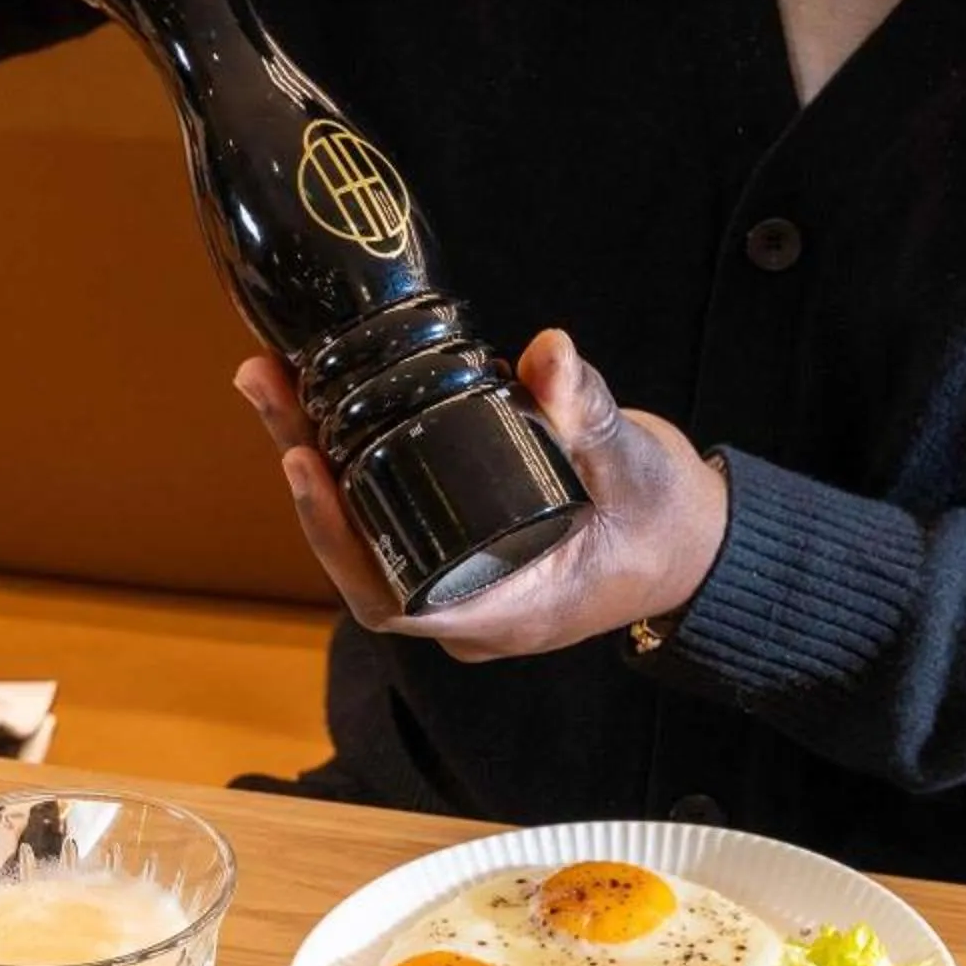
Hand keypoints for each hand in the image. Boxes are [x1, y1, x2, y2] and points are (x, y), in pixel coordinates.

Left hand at [235, 332, 728, 660]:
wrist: (696, 543)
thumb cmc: (668, 524)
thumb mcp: (634, 466)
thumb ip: (589, 412)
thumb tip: (550, 355)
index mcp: (505, 609)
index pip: (389, 595)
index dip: (338, 538)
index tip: (308, 464)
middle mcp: (467, 607)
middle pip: (359, 554)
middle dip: (308, 472)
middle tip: (269, 386)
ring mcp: (459, 579)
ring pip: (366, 532)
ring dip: (315, 456)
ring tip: (274, 379)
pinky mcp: (457, 545)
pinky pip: (386, 514)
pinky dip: (351, 459)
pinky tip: (318, 398)